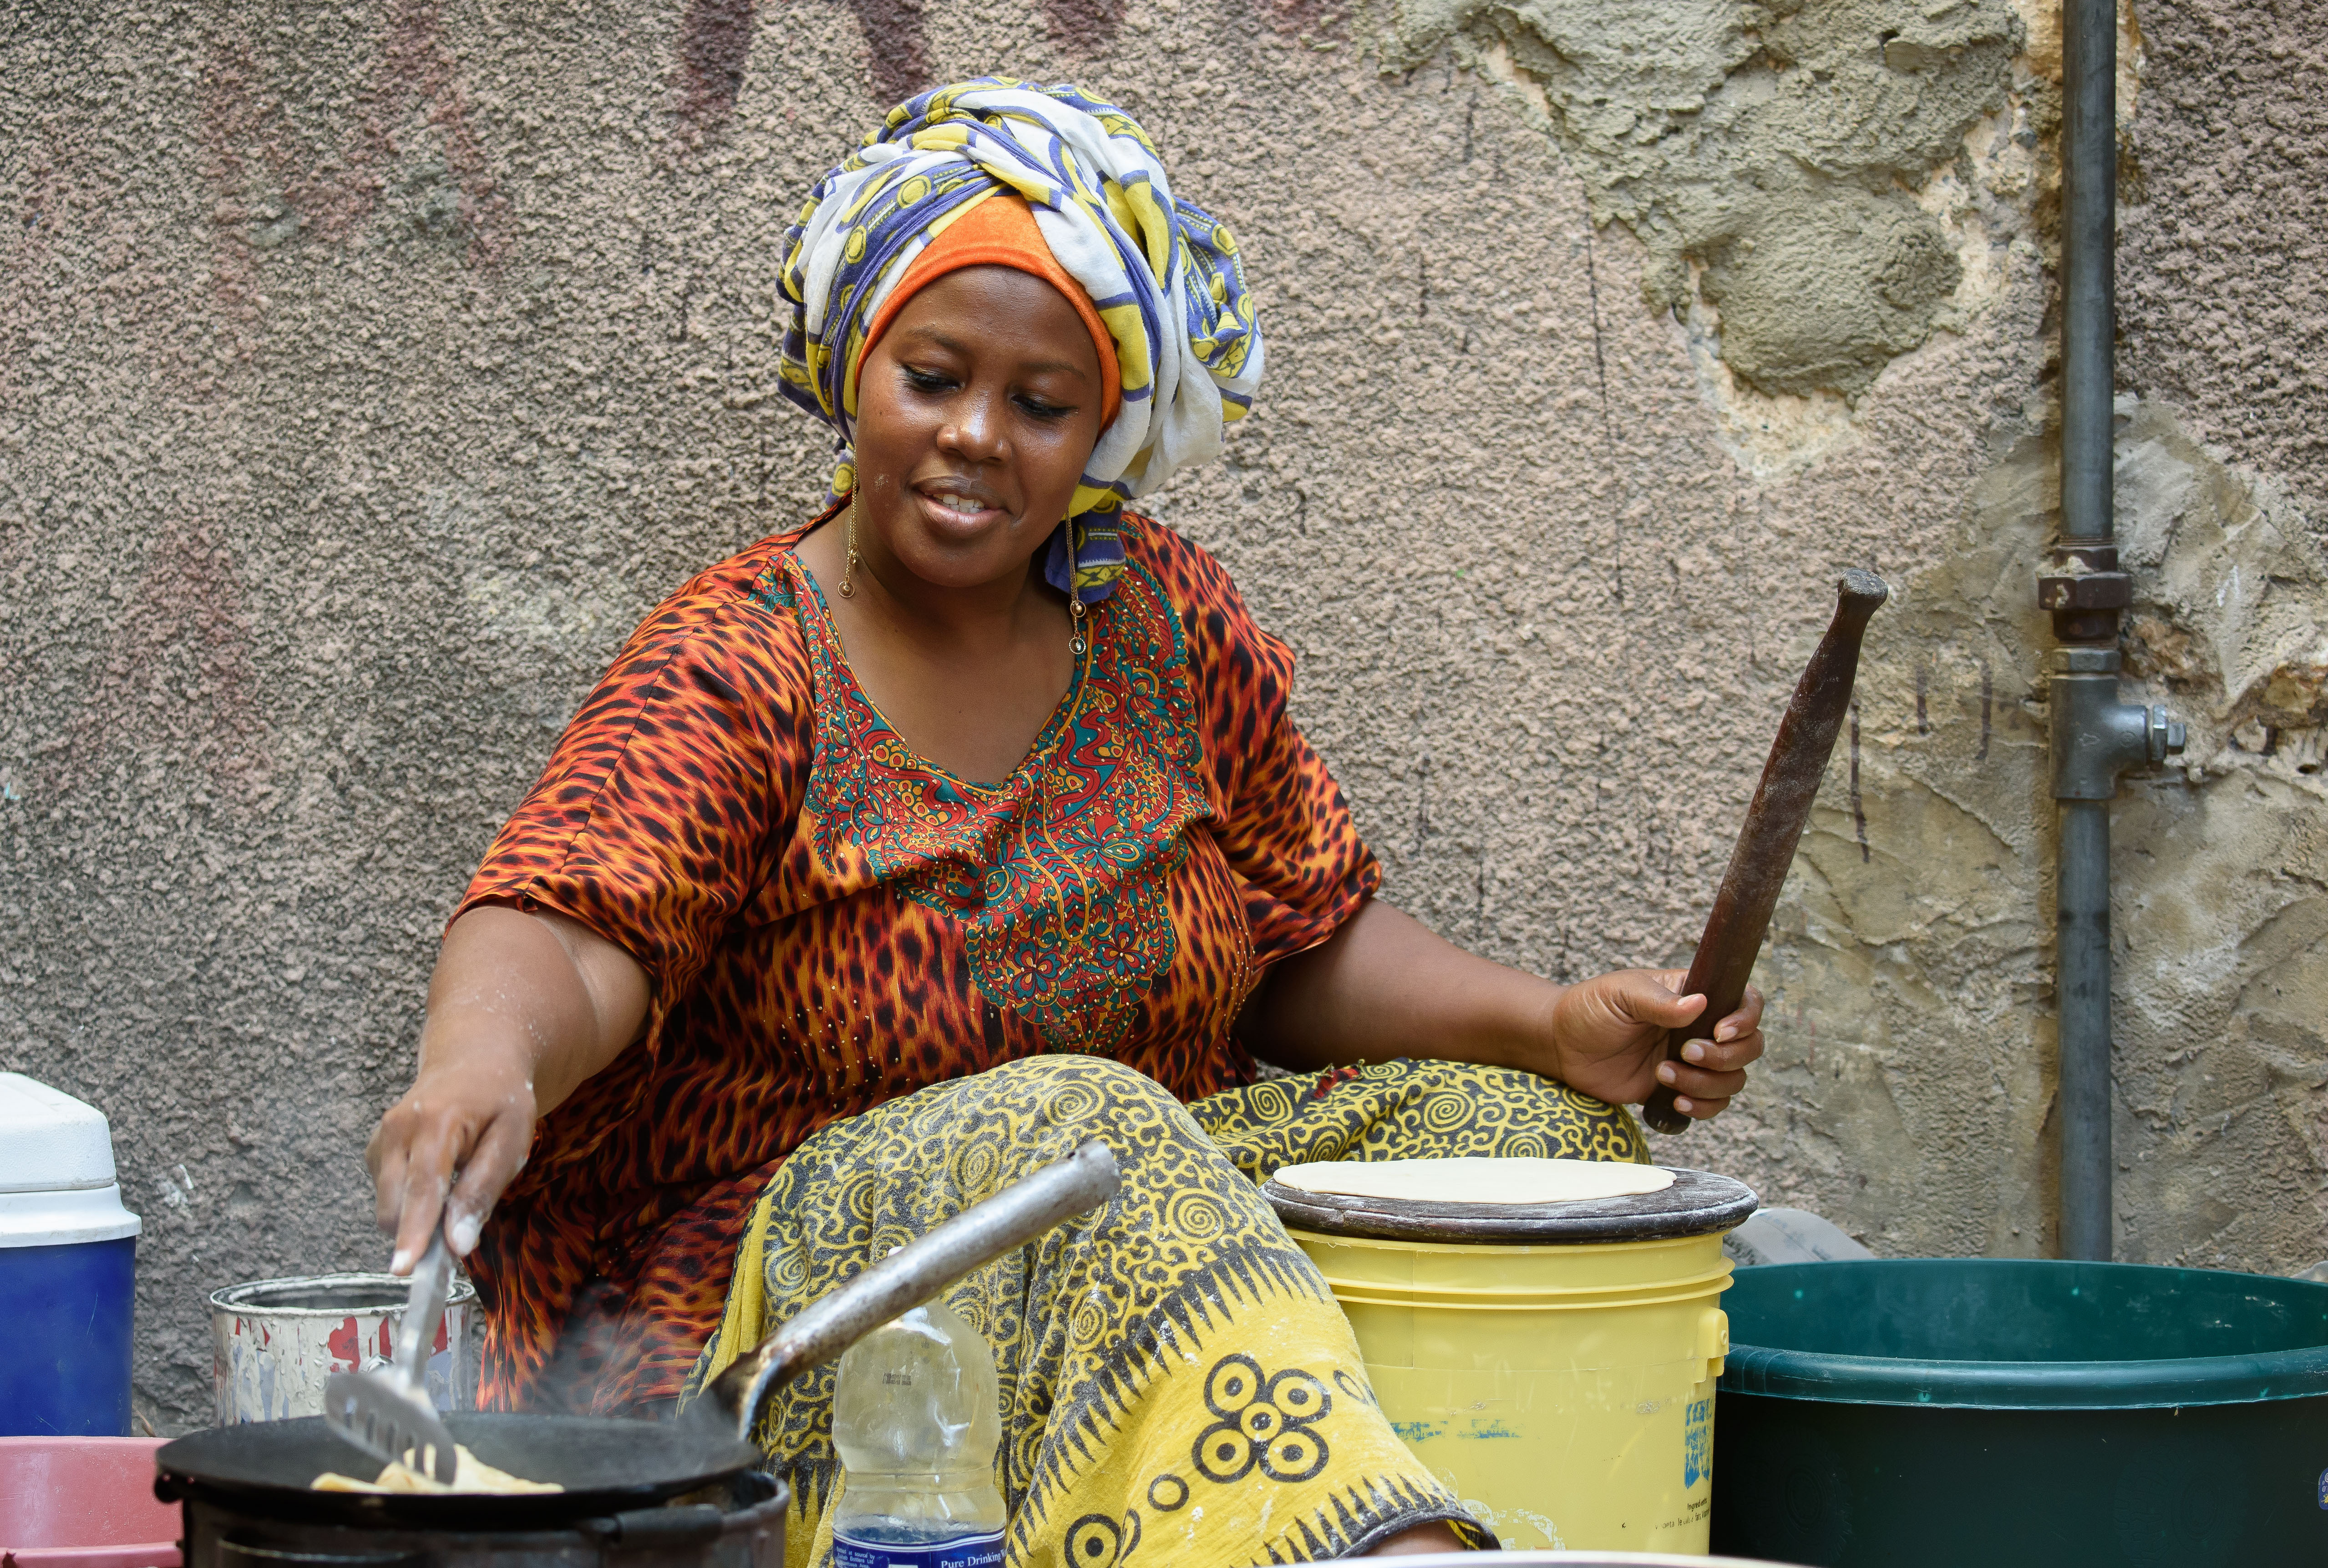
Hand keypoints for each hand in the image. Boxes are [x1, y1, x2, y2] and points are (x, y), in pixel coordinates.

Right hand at [364, 1044, 536, 1273]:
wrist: (474, 1059)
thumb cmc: (501, 1100)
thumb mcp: (512, 1138)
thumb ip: (482, 1191)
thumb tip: (458, 1244)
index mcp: (436, 1120)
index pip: (422, 1187)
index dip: (414, 1231)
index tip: (404, 1269)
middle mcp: (398, 1128)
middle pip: (395, 1204)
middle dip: (418, 1234)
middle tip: (457, 1238)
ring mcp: (381, 1138)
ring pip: (388, 1205)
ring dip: (417, 1216)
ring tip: (457, 1187)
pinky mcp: (375, 1149)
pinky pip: (387, 1195)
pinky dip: (410, 1201)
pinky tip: (438, 1177)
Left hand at [1546, 969, 1763, 1120]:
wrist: (1562, 1046)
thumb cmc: (1590, 1009)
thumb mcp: (1621, 994)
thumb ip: (1659, 1001)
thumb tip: (1698, 1004)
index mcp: (1693, 995)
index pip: (1744, 1002)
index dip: (1745, 1019)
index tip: (1719, 1032)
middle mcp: (1700, 1028)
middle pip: (1749, 1046)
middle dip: (1724, 1057)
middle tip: (1684, 1053)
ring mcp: (1692, 1060)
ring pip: (1733, 1079)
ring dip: (1706, 1083)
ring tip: (1662, 1073)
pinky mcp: (1678, 1088)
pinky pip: (1712, 1104)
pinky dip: (1702, 1107)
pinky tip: (1675, 1100)